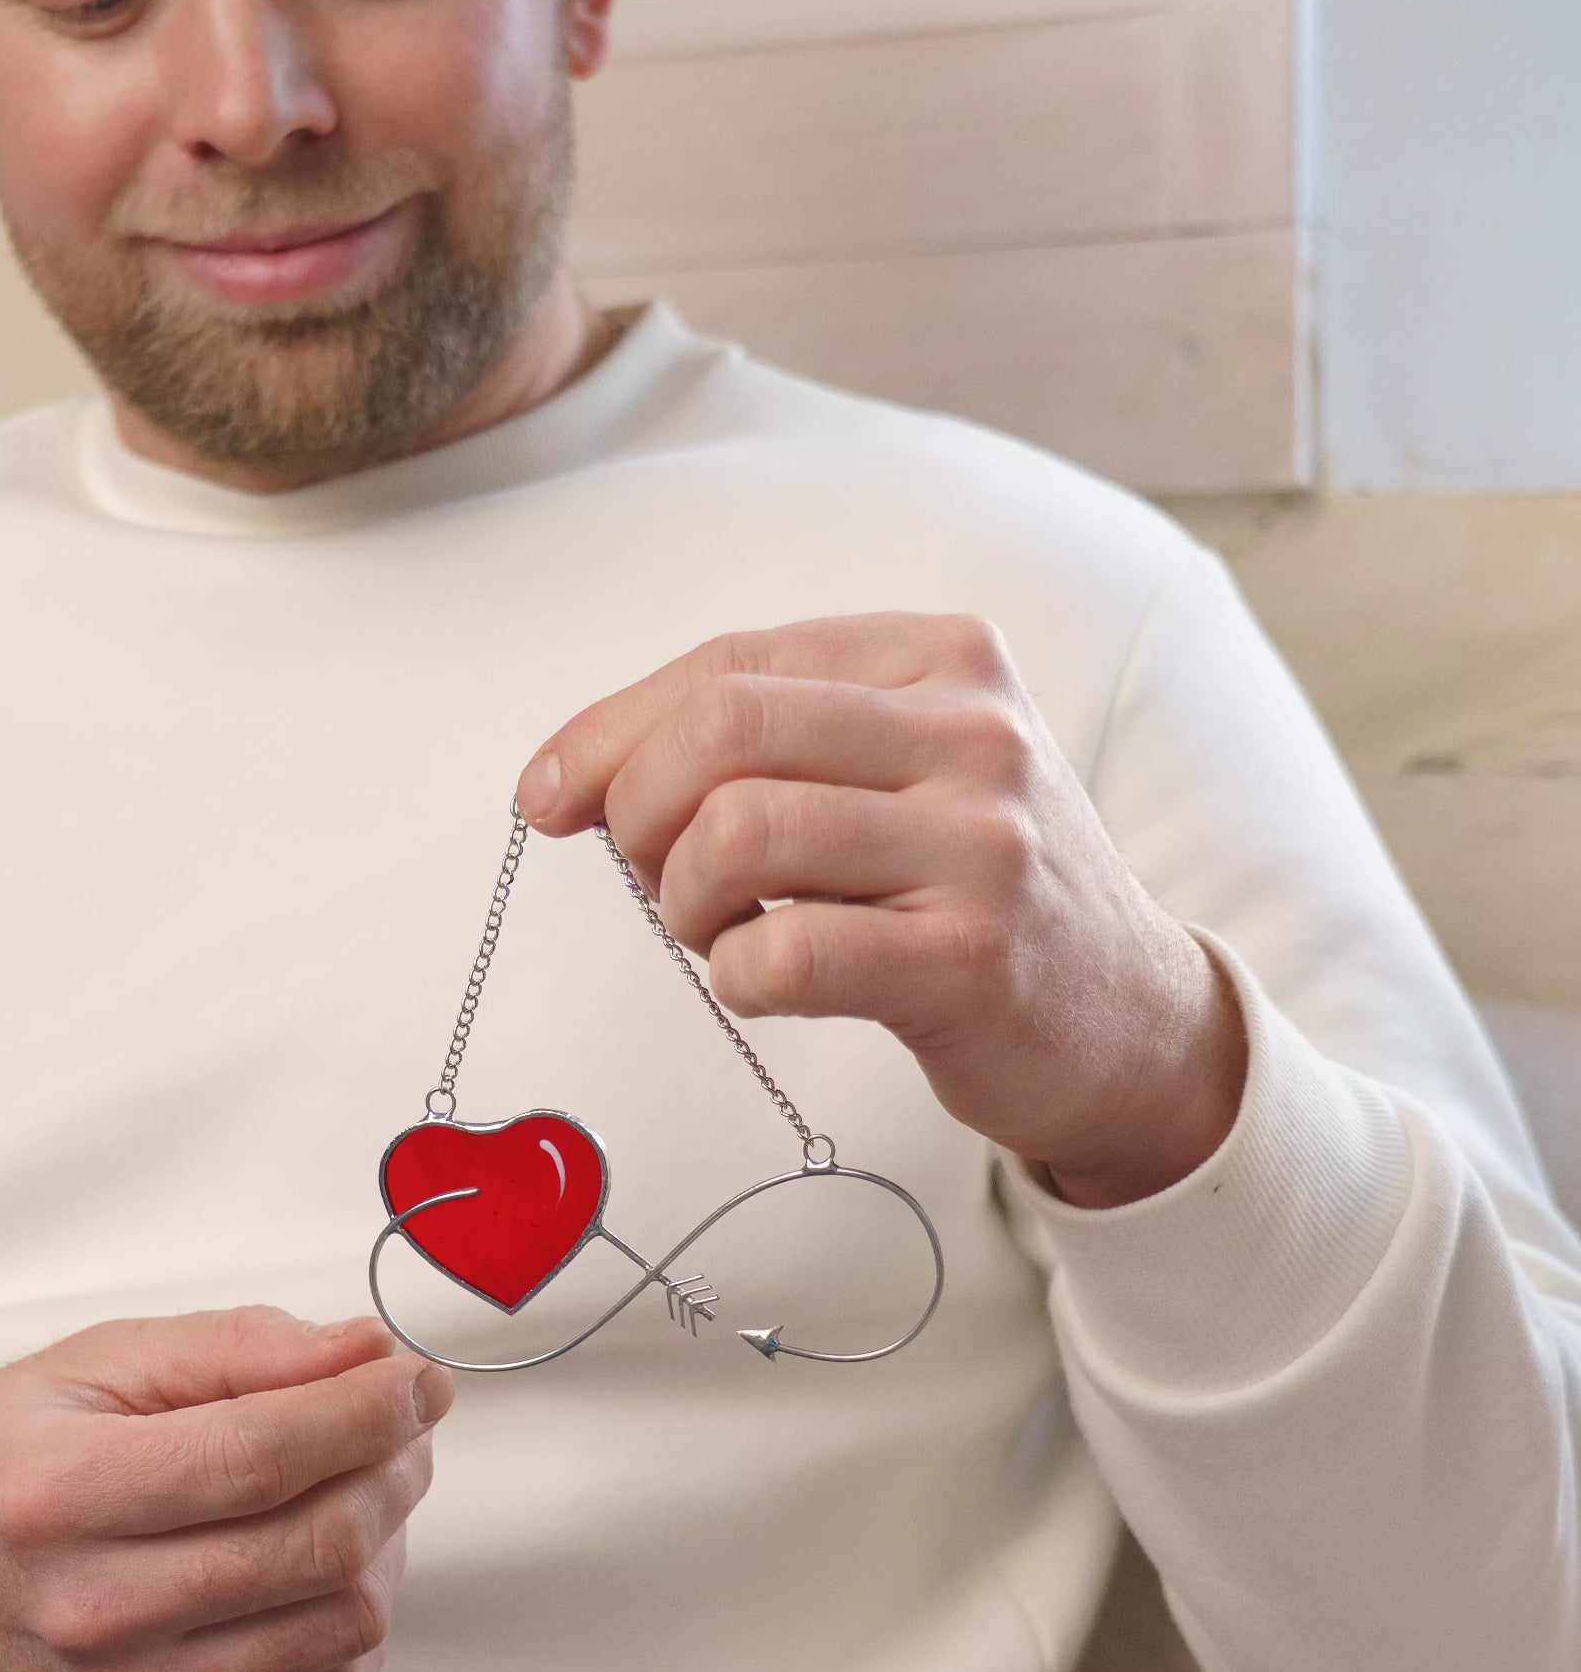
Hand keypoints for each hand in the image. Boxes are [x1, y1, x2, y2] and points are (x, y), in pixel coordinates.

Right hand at [0, 1307, 452, 1671]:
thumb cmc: (5, 1459)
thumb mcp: (101, 1359)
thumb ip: (241, 1345)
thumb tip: (366, 1352)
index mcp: (61, 1494)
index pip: (264, 1455)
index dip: (371, 1408)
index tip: (416, 1376)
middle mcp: (95, 1614)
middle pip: (320, 1542)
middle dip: (395, 1462)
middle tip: (398, 1418)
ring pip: (346, 1620)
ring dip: (386, 1537)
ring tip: (353, 1484)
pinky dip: (358, 1623)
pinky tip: (320, 1567)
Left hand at [515, 614, 1245, 1208]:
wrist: (1124, 1015)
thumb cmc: (971, 885)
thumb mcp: (899, 769)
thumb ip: (765, 743)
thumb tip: (572, 775)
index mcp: (942, 656)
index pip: (730, 663)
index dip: (610, 729)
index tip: (548, 795)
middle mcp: (973, 731)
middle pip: (720, 728)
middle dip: (637, 807)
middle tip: (653, 874)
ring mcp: (983, 843)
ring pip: (737, 831)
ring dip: (684, 898)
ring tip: (717, 930)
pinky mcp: (973, 959)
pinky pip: (785, 952)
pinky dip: (734, 976)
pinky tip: (761, 981)